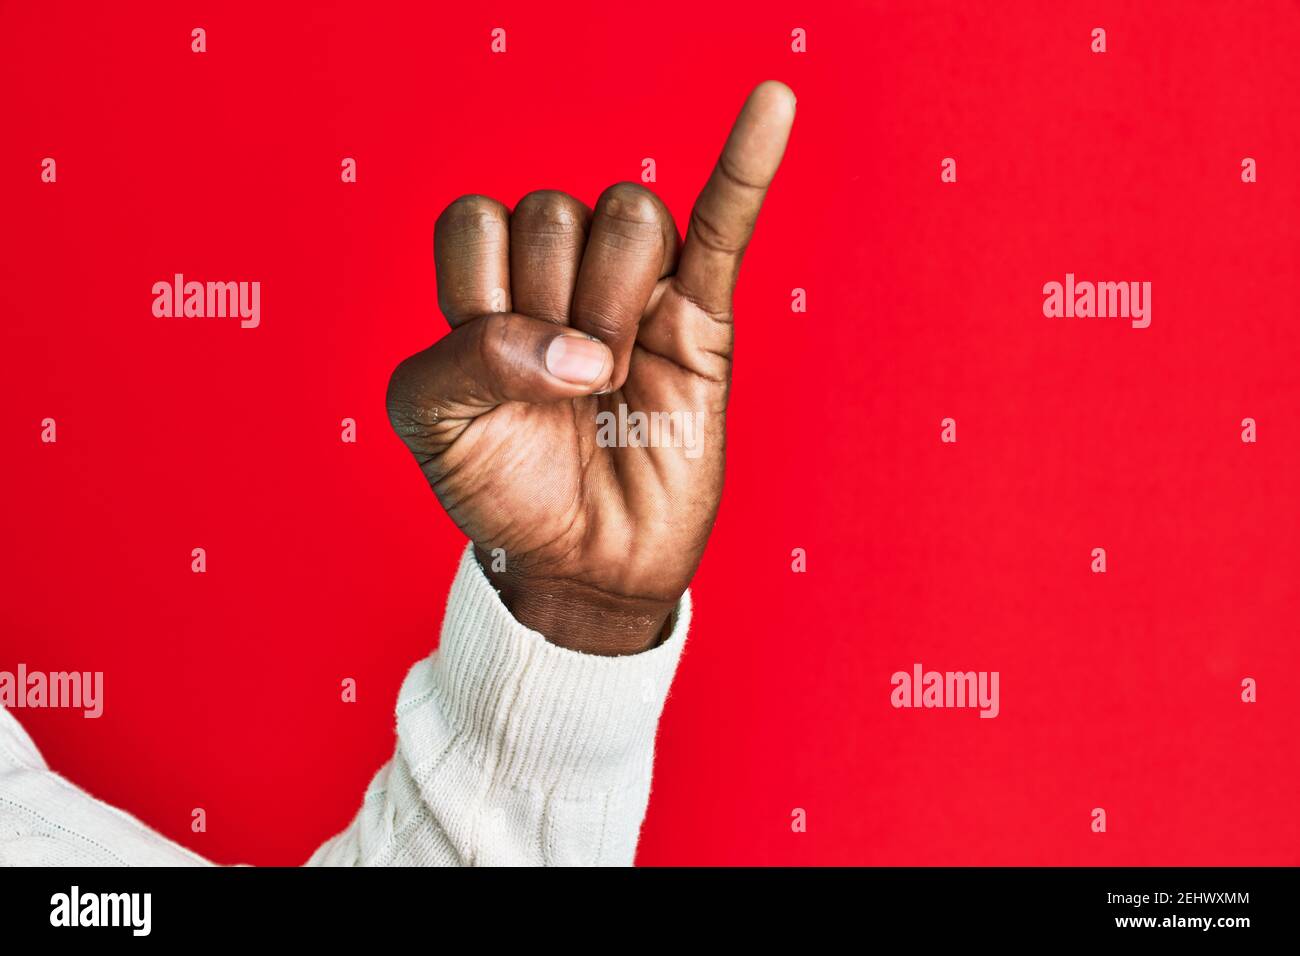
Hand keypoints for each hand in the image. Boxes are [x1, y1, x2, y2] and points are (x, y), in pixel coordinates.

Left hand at [386, 81, 795, 654]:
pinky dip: (748, 164)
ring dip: (610, 299)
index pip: (477, 220)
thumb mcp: (435, 427)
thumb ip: (462, 360)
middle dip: (550, 306)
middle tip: (564, 388)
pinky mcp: (702, 322)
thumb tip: (570, 348)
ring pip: (627, 215)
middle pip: (555, 212)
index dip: (480, 289)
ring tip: (610, 377)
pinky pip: (724, 227)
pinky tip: (773, 103)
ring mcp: (637, 295)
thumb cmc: (506, 492)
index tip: (490, 367)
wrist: (583, 564)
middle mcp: (564, 278)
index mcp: (493, 289)